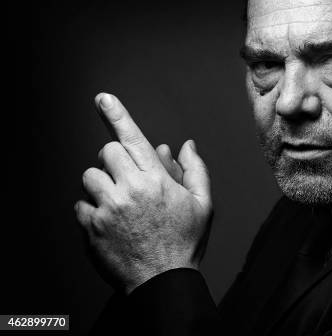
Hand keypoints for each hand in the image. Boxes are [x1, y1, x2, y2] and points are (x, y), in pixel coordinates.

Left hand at [75, 93, 211, 293]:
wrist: (162, 281)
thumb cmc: (185, 242)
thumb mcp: (203, 205)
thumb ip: (195, 170)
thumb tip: (185, 145)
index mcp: (157, 180)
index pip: (133, 139)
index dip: (117, 115)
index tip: (102, 98)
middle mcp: (130, 190)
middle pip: (107, 152)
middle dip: (116, 159)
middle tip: (127, 177)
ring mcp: (107, 209)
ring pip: (90, 176)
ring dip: (102, 183)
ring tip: (118, 201)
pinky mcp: (91, 227)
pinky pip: (80, 204)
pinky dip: (92, 208)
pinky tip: (110, 221)